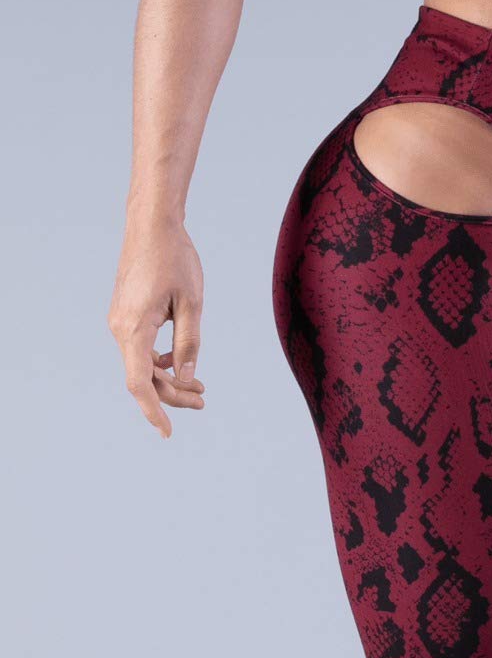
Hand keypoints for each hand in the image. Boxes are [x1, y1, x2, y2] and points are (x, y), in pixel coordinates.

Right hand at [108, 216, 205, 436]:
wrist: (152, 225)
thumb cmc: (174, 259)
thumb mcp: (192, 303)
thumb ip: (190, 342)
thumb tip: (187, 375)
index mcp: (134, 328)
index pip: (140, 383)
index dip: (154, 411)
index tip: (168, 432)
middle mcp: (120, 329)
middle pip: (145, 378)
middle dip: (173, 395)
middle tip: (204, 401)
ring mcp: (120, 322)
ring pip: (143, 365)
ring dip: (169, 379)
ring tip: (200, 387)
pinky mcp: (126, 316)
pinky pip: (141, 350)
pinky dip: (161, 362)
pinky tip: (182, 364)